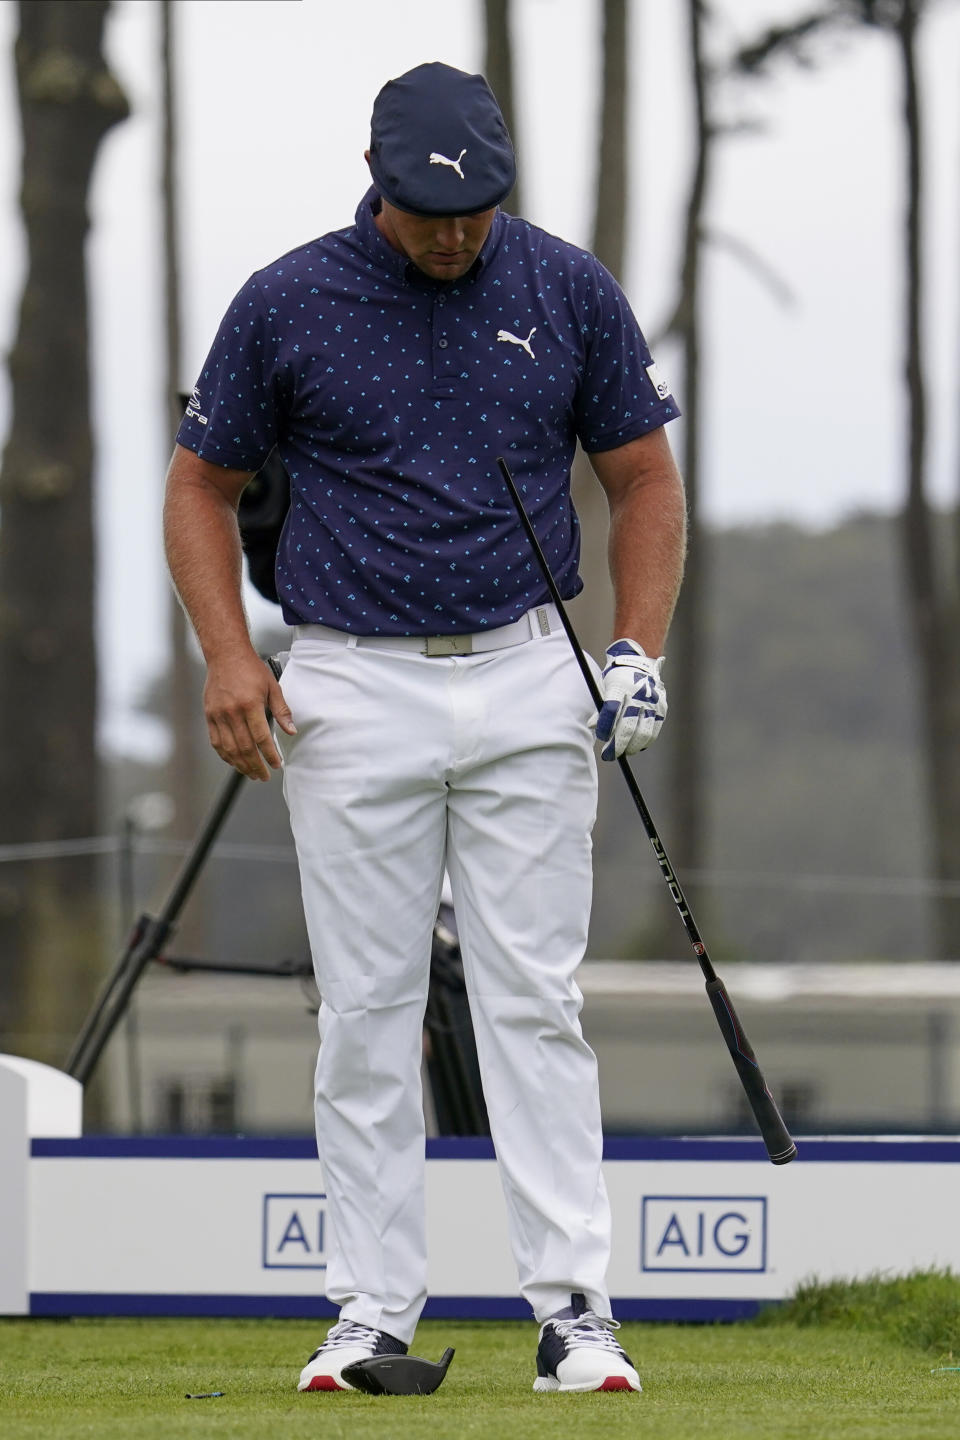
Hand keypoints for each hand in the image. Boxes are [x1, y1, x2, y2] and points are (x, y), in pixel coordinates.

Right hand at [203, 651, 296, 780]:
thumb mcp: (272, 687)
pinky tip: (234, 761)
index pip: (261, 738)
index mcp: (250, 705)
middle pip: (244, 748)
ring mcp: (218, 715)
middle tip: (264, 776)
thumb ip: (282, 711)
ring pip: (229, 748)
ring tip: (251, 773)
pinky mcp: (209, 715)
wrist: (226, 655)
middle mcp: (232, 712)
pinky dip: (225, 755)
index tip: (276, 765)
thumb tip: (291, 730)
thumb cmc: (250, 669)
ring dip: (240, 765)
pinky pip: (216, 742)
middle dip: (255, 765)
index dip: (269, 754)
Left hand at [591, 638, 666, 760]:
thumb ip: (600, 708)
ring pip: (642, 733)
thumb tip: (593, 727)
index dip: (605, 728)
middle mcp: (638, 694)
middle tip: (609, 755)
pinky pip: (653, 732)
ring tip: (623, 752)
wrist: (639, 662)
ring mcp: (652, 702)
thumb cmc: (616, 679)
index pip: (611, 711)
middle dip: (617, 746)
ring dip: (631, 747)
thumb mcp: (604, 687)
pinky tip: (635, 746)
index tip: (601, 737)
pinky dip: (644, 743)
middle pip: (627, 726)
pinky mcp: (662, 709)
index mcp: (620, 686)